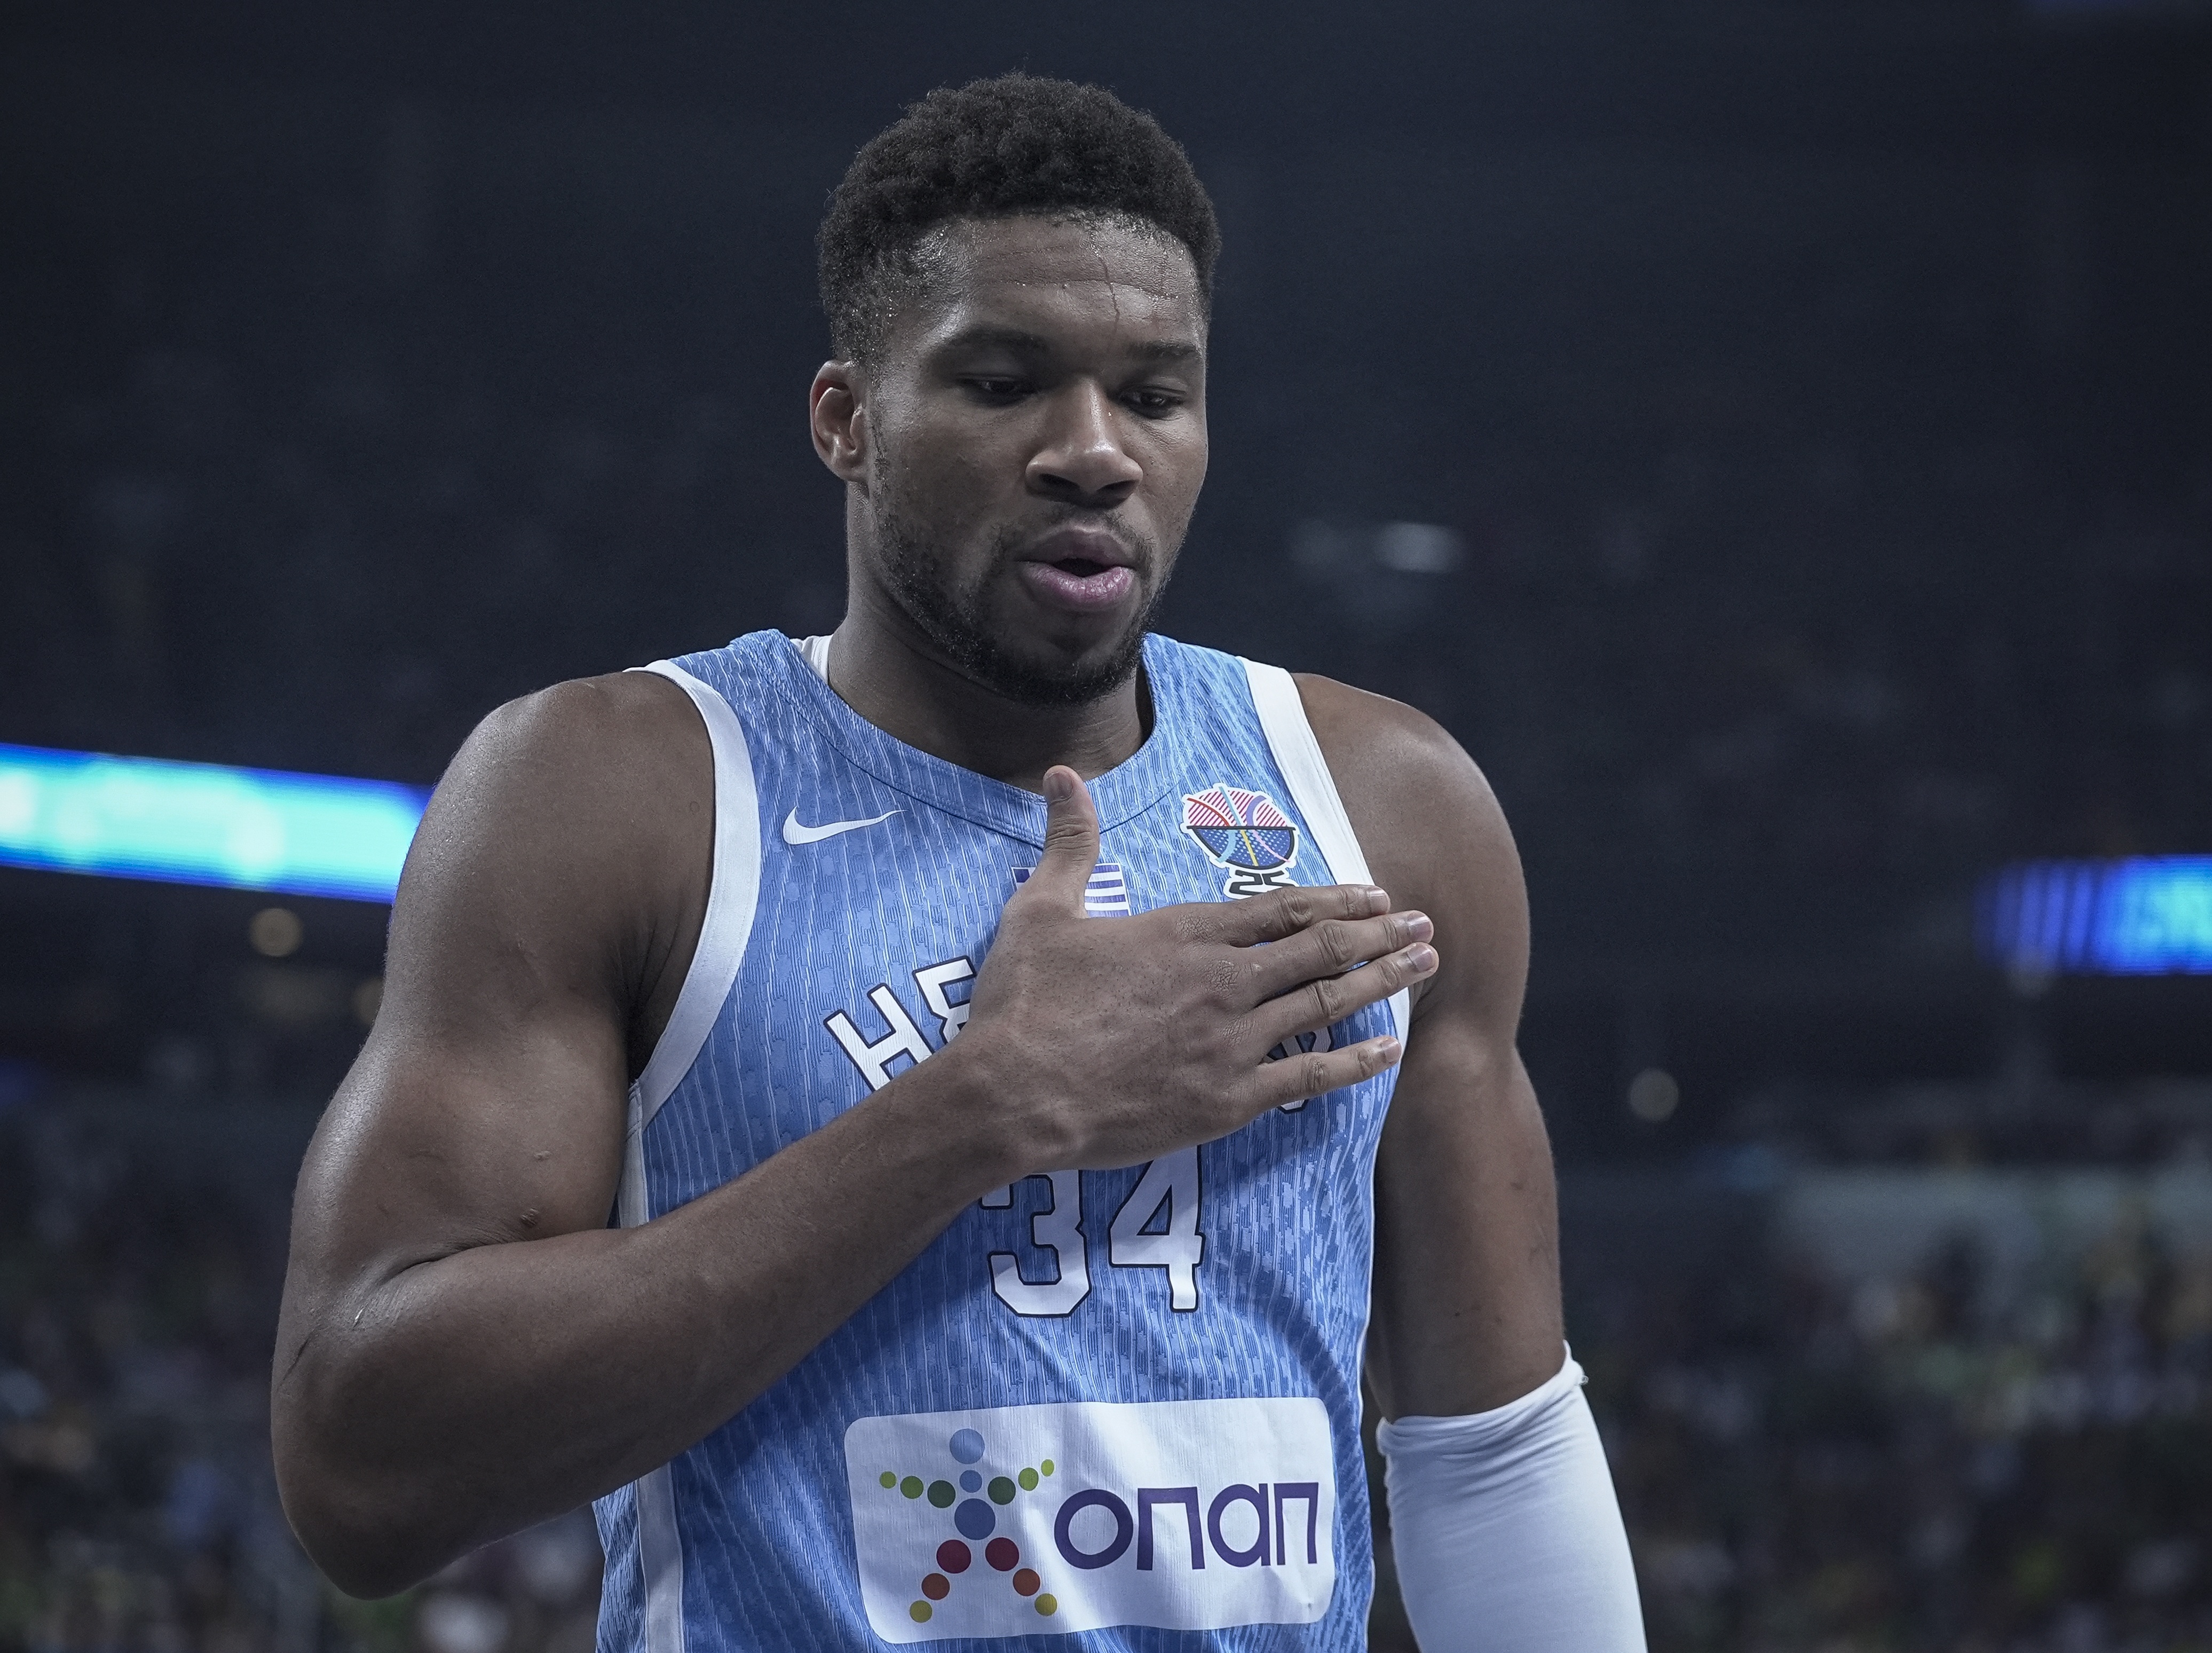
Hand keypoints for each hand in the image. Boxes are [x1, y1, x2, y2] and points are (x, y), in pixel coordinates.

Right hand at [959, 765, 1437, 1170]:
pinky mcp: (1226, 1099)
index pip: (1279, 909)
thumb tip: (1060, 775)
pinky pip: (1308, 1077)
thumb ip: (1069, 843)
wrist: (1012, 1095)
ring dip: (1381, 984)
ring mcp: (1230, 1043)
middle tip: (1424, 926)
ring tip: (1424, 968)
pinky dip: (1354, 1062)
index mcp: (1183, 934)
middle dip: (1379, 935)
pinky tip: (1389, 1052)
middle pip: (1319, 951)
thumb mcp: (1040, 910)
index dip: (1334, 900)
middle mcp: (1221, 982)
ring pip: (1325, 1006)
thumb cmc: (1022, 1004)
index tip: (1376, 894)